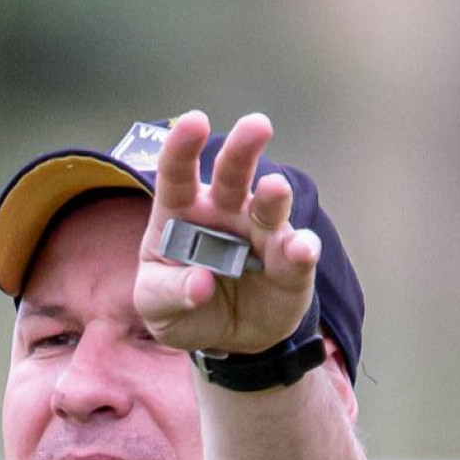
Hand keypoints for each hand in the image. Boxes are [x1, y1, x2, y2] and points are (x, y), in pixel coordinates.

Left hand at [133, 109, 321, 358]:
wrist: (226, 338)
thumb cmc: (183, 306)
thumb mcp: (157, 307)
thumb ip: (168, 293)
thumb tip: (200, 284)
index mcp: (183, 212)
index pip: (178, 173)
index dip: (183, 146)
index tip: (195, 122)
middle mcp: (225, 213)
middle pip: (232, 174)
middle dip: (243, 148)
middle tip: (257, 125)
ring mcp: (261, 234)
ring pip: (269, 205)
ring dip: (274, 195)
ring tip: (274, 189)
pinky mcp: (290, 262)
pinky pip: (298, 252)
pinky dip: (302, 250)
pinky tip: (302, 250)